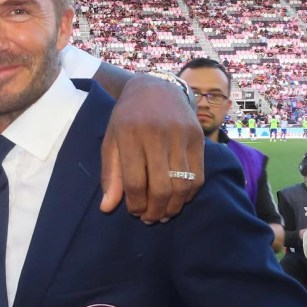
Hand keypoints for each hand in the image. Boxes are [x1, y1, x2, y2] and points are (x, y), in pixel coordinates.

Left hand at [100, 73, 203, 221]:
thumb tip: (107, 208)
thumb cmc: (127, 118)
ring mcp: (181, 136)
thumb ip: (110, 175)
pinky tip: (178, 199)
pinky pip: (198, 176)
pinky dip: (189, 194)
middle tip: (149, 219)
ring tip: (164, 214)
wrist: (155, 88)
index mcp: (130, 135)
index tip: (133, 211)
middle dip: (155, 211)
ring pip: (182, 185)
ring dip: (173, 207)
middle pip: (161, 187)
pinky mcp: (199, 138)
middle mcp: (157, 134)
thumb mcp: (111, 141)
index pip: (134, 181)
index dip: (134, 204)